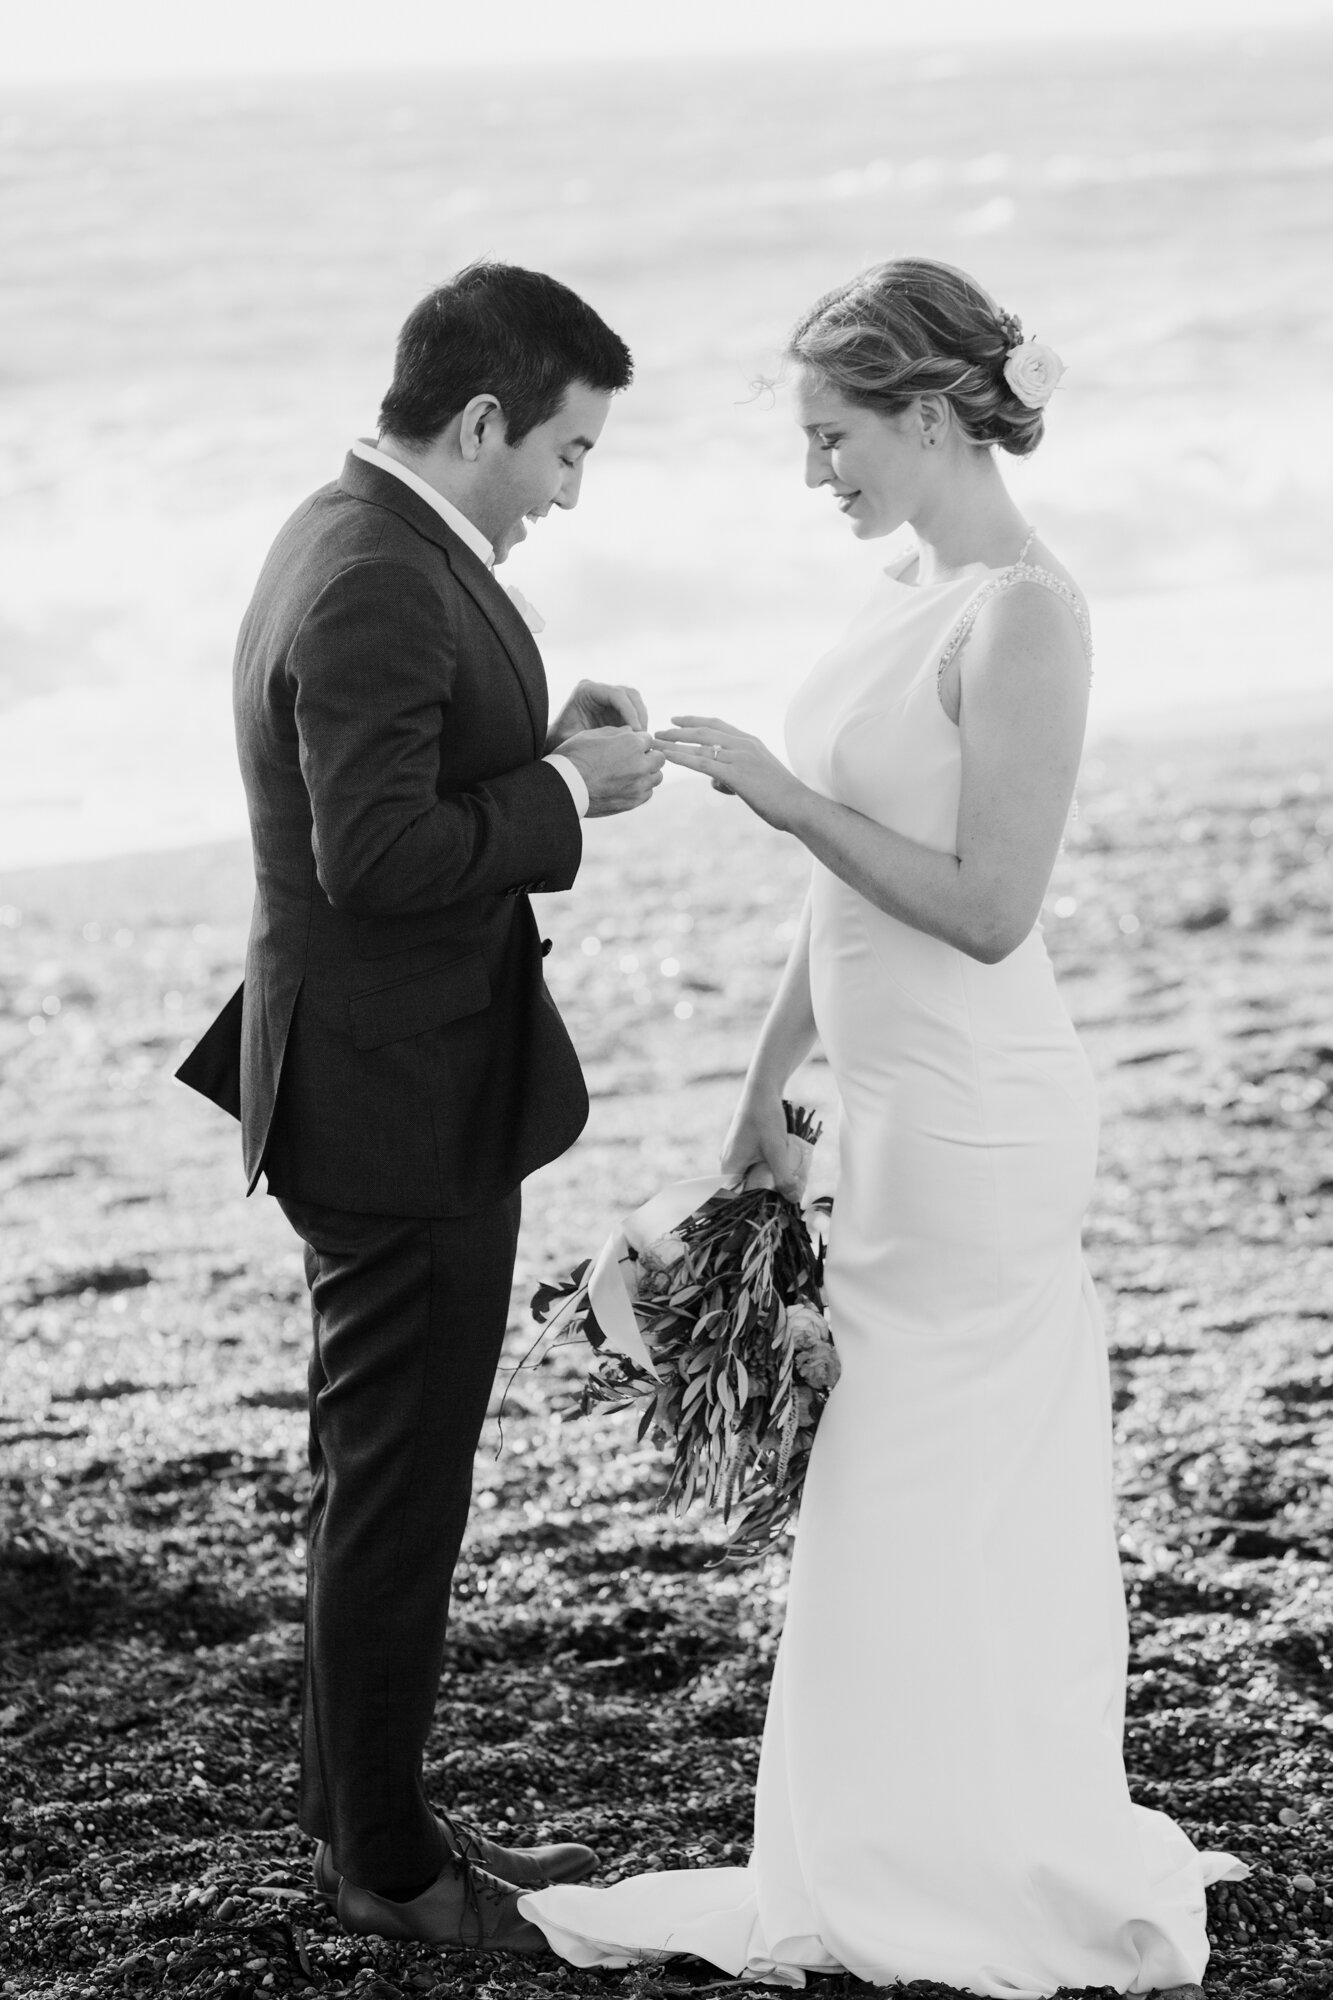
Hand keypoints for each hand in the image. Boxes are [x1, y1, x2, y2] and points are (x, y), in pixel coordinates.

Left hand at [550, 679, 648, 742]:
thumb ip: (593, 736)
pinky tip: (638, 739)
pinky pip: (634, 711)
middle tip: (642, 737)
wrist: (558, 742)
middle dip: (639, 714)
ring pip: (635, 700)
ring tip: (642, 739)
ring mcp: (608, 697)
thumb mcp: (573, 738)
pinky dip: (639, 723)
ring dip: (642, 719)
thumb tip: (618, 736)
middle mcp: (599, 689)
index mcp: (586, 690)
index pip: (616, 694)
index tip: (636, 731)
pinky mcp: (616, 707)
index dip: (629, 711)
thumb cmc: (562, 740)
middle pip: (629, 694)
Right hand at [557, 726, 665, 817]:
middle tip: (632, 758)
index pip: (648, 739)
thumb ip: (616, 732)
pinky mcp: (633, 802)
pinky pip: (647, 793)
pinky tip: (626, 786)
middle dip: (648, 756)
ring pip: (656, 777)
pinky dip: (641, 789)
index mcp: (632, 744)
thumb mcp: (592, 735)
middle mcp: (640, 764)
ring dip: (647, 773)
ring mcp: (638, 786)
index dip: (637, 741)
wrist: (564, 787)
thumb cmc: (574, 757)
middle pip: (659, 758)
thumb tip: (630, 731)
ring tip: (630, 773)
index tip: (627, 745)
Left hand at [652, 717, 805, 830]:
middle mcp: (744, 744)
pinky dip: (682, 758)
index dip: (695, 720)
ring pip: (699, 745)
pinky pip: (702, 763)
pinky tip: (667, 757)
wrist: (799, 806)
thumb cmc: (781, 797)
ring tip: (655, 743)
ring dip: (674, 743)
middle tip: (659, 730)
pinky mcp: (736, 774)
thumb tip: (716, 781)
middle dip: (678, 729)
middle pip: (704, 730)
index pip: (718, 724)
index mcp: (751, 742)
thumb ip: (734, 775)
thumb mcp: (756, 779)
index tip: (677, 719)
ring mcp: (740, 757)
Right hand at [721, 1087, 801, 1200]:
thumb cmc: (765, 1118)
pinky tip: (785, 1168)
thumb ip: (783, 1177)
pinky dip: (769, 1170)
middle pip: (746, 1189)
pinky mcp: (745, 1148)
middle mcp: (729, 1163)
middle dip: (766, 1195)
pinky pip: (755, 1166)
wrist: (762, 1089)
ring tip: (789, 1184)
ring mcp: (737, 1155)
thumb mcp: (777, 1150)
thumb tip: (792, 1200)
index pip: (736, 1199)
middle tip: (787, 1198)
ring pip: (753, 1177)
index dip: (753, 1207)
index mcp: (729, 1167)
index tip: (773, 1212)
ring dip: (770, 1182)